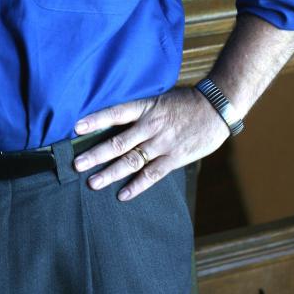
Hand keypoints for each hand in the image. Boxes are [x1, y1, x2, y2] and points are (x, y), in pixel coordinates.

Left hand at [72, 86, 228, 200]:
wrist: (218, 108)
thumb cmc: (186, 101)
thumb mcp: (160, 98)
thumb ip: (141, 111)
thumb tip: (116, 120)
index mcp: (146, 107)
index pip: (115, 113)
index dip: (95, 120)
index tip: (76, 128)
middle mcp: (151, 126)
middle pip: (118, 142)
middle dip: (95, 154)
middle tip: (76, 164)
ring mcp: (163, 144)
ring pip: (131, 161)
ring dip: (110, 173)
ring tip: (92, 182)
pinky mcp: (175, 158)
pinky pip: (152, 175)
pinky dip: (136, 186)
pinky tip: (122, 195)